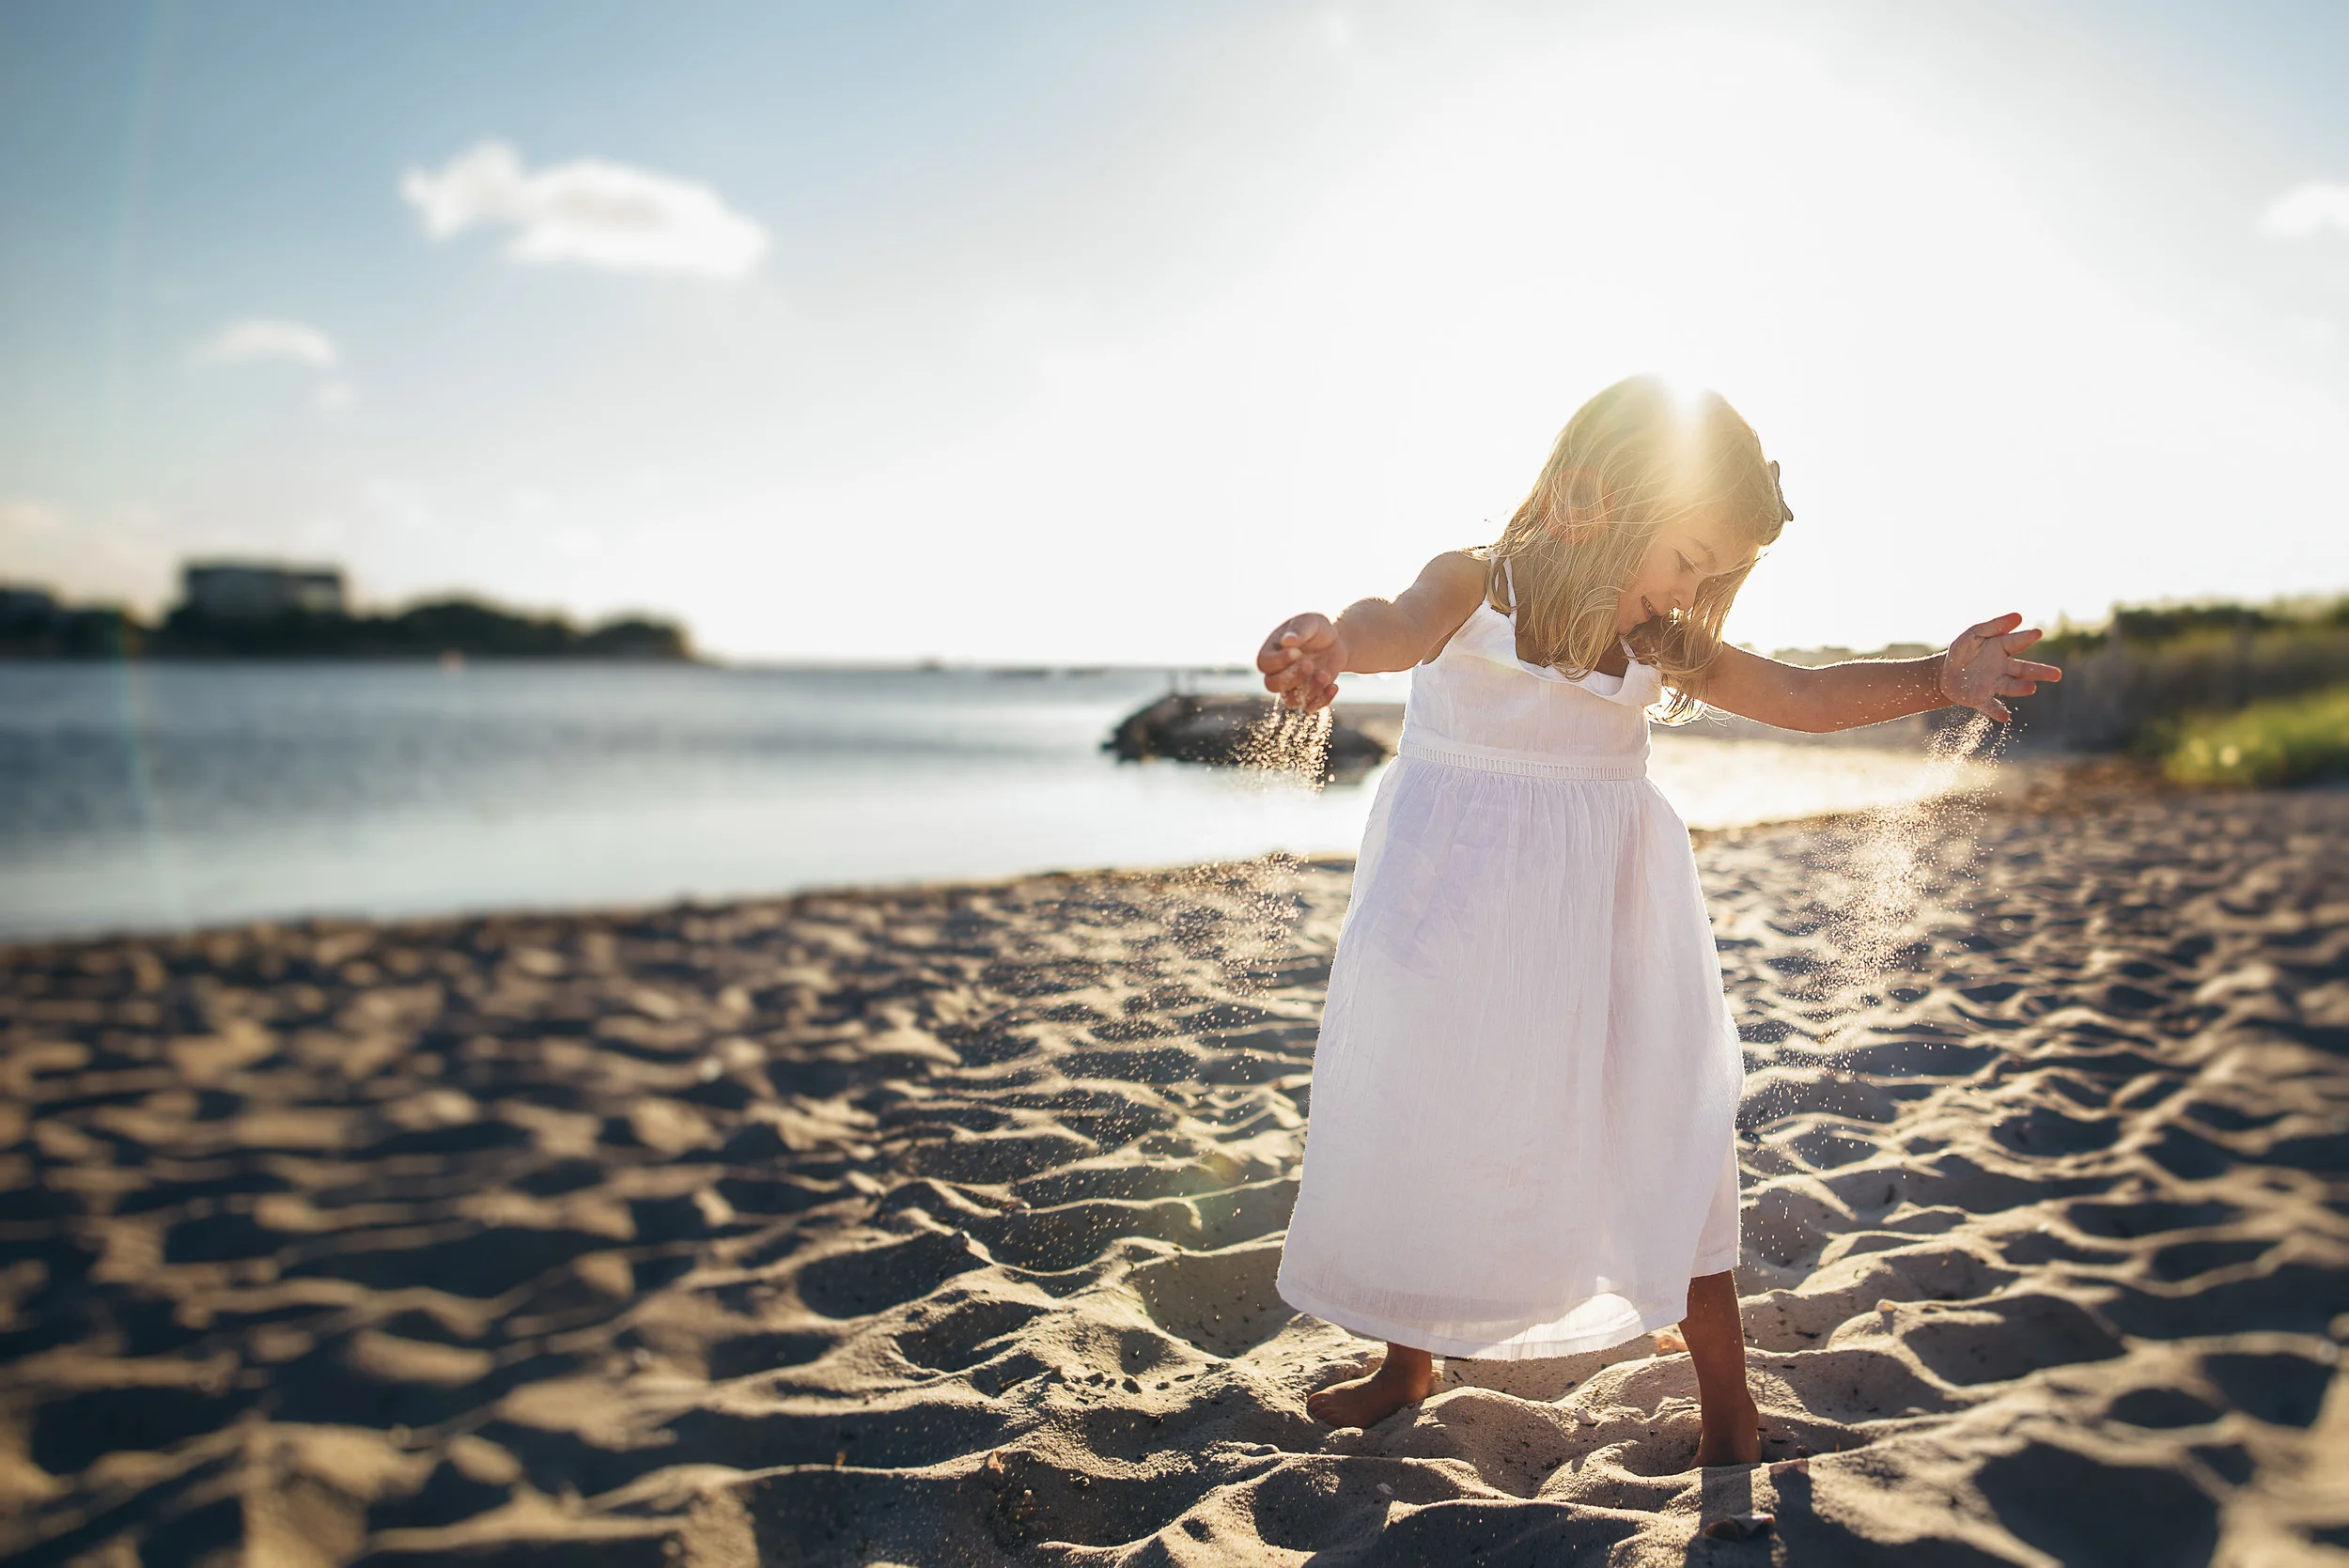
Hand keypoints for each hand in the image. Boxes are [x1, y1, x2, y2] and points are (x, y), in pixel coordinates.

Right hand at [1257, 612, 1347, 711]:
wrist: (1336, 641)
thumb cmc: (1317, 629)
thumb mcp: (1310, 622)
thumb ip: (1299, 630)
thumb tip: (1287, 641)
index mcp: (1271, 651)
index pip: (1264, 663)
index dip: (1278, 661)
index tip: (1297, 651)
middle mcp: (1277, 672)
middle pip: (1272, 685)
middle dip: (1292, 677)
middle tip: (1310, 664)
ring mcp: (1292, 686)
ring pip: (1291, 700)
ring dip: (1309, 691)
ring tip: (1325, 675)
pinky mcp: (1308, 696)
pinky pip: (1309, 708)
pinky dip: (1322, 701)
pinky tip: (1334, 686)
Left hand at [1939, 612, 2062, 722]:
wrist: (1944, 673)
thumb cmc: (1962, 651)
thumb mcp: (1974, 634)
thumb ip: (1994, 626)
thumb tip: (2019, 616)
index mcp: (2001, 649)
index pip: (2017, 642)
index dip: (2026, 637)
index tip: (2037, 633)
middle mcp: (2002, 668)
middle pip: (2024, 670)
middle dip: (2041, 672)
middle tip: (2057, 674)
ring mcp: (1993, 684)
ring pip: (2011, 687)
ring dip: (2021, 688)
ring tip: (2032, 688)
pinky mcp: (1981, 699)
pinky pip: (1991, 706)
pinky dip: (1998, 711)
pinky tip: (2004, 717)